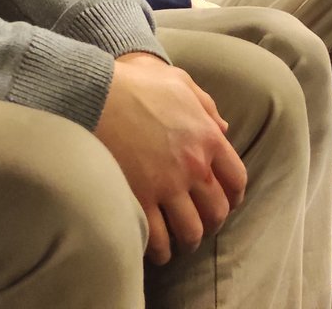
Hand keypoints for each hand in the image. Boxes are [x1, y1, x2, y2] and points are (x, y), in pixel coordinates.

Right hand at [94, 52, 245, 264]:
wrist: (95, 94)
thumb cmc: (135, 83)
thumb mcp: (178, 82)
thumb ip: (205, 105)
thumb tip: (223, 128)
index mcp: (207, 137)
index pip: (236, 178)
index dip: (234, 196)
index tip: (227, 202)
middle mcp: (193, 166)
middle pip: (216, 210)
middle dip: (211, 223)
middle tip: (202, 226)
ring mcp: (166, 186)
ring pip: (190, 231)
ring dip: (188, 241)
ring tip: (180, 243)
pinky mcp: (139, 199)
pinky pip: (158, 237)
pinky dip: (160, 249)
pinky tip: (157, 249)